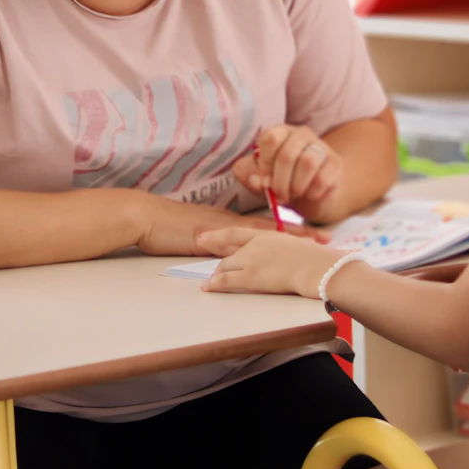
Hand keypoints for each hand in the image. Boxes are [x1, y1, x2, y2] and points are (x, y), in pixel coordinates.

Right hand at [134, 194, 317, 257]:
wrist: (143, 216)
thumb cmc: (162, 226)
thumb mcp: (192, 233)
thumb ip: (210, 240)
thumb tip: (224, 251)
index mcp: (225, 221)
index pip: (263, 225)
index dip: (288, 229)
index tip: (312, 233)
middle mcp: (228, 222)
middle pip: (271, 228)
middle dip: (299, 233)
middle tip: (325, 237)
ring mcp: (221, 228)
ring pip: (262, 233)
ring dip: (288, 238)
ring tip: (313, 244)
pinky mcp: (210, 237)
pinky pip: (242, 242)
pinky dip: (260, 246)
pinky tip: (275, 251)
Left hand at [199, 228, 344, 299]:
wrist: (316, 267)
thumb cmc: (315, 260)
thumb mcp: (298, 246)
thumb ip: (286, 249)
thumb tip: (289, 256)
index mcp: (267, 235)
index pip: (236, 233)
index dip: (218, 234)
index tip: (205, 236)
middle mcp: (254, 245)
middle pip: (228, 251)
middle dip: (213, 253)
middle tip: (203, 256)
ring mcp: (250, 260)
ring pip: (224, 266)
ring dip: (216, 274)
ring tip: (210, 280)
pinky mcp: (250, 276)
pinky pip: (225, 280)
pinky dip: (214, 284)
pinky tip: (208, 287)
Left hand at [236, 124, 343, 219]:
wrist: (311, 195)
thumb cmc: (281, 181)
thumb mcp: (258, 179)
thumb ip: (248, 175)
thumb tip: (256, 180)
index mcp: (280, 132)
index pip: (270, 138)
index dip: (264, 163)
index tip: (264, 180)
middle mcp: (301, 134)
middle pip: (287, 154)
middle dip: (279, 182)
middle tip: (279, 195)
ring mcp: (321, 147)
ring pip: (308, 163)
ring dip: (296, 186)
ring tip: (294, 193)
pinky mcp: (335, 164)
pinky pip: (323, 178)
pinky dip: (312, 192)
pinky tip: (309, 194)